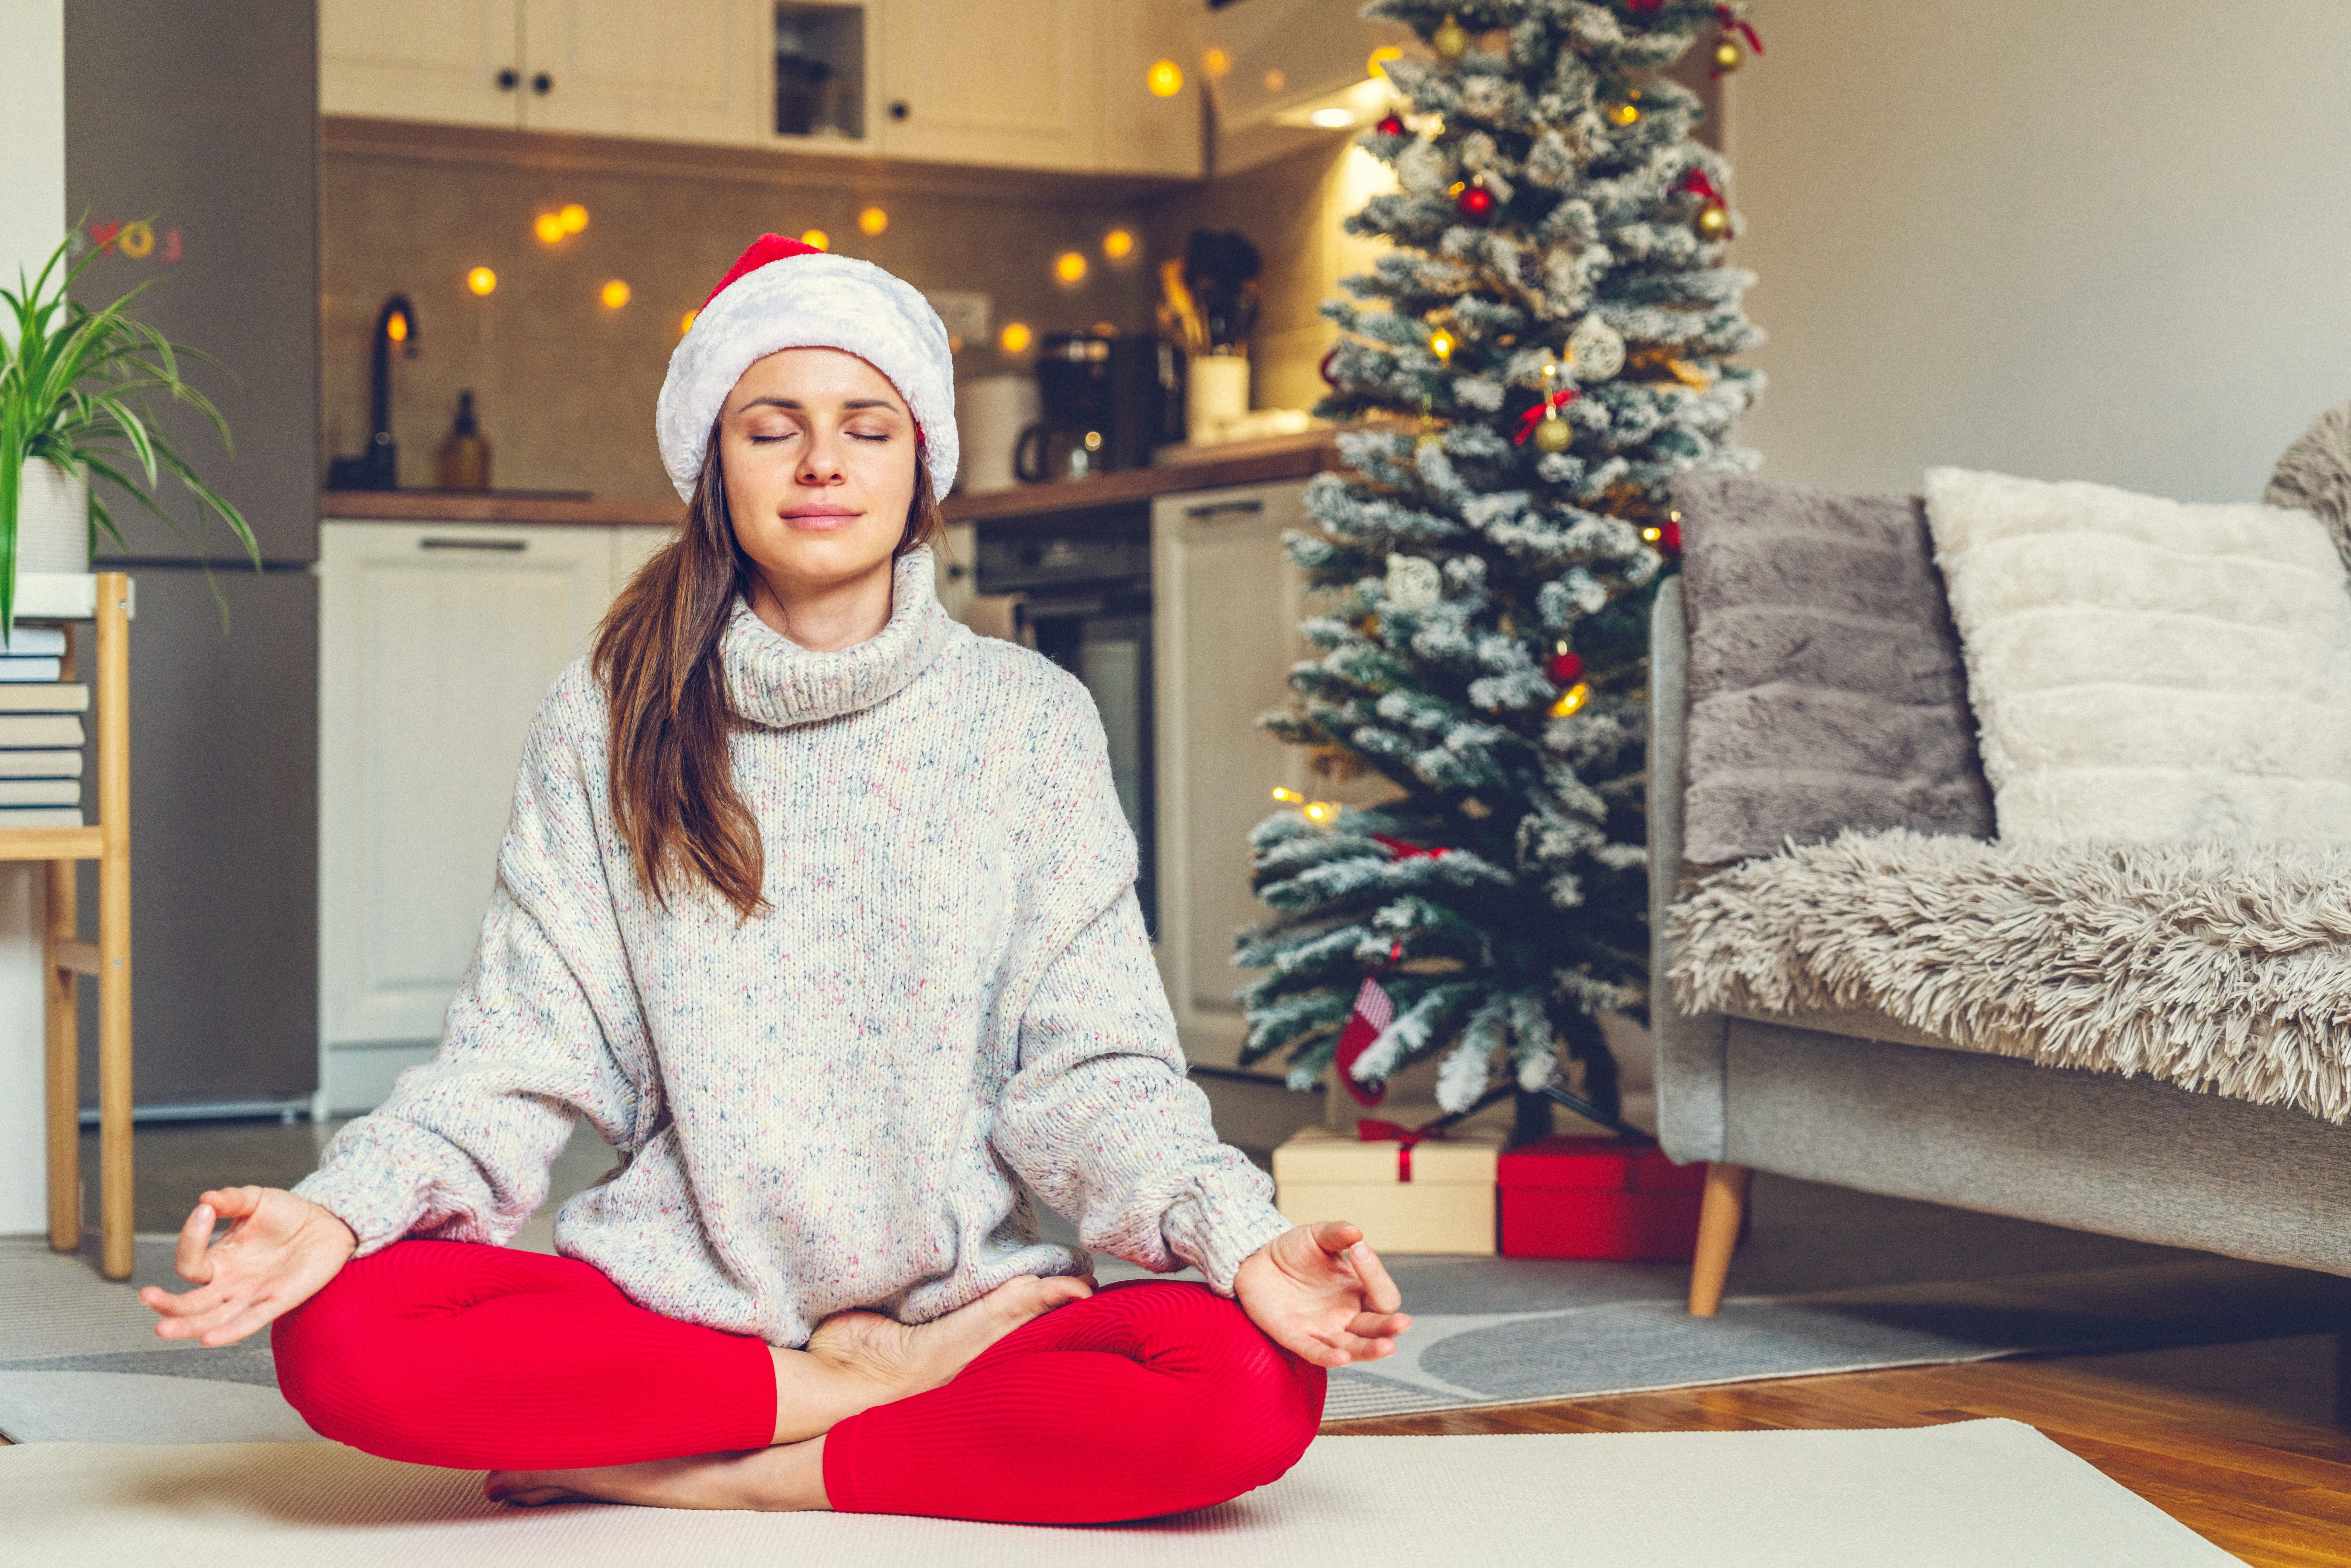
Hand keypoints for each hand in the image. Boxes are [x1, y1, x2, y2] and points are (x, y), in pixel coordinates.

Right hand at [138, 1186, 357, 1347]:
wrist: (327, 1223)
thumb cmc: (287, 1213)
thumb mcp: (257, 1200)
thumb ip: (231, 1200)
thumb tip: (206, 1198)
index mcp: (219, 1261)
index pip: (190, 1263)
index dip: (190, 1239)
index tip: (204, 1211)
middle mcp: (229, 1284)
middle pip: (190, 1302)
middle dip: (167, 1304)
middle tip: (146, 1296)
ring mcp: (251, 1296)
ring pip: (211, 1319)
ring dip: (187, 1325)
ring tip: (162, 1329)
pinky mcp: (276, 1303)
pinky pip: (249, 1322)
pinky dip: (228, 1332)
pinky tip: (208, 1339)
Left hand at [1233, 1220, 1409, 1367]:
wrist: (1258, 1262)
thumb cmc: (1295, 1250)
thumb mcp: (1316, 1236)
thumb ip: (1336, 1233)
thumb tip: (1356, 1232)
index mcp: (1359, 1292)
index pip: (1382, 1295)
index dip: (1375, 1275)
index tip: (1358, 1250)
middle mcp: (1347, 1316)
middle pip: (1376, 1327)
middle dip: (1389, 1327)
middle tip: (1403, 1323)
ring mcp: (1324, 1330)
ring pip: (1353, 1347)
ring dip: (1369, 1349)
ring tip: (1386, 1347)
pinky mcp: (1297, 1338)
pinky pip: (1316, 1353)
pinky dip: (1328, 1357)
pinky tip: (1342, 1358)